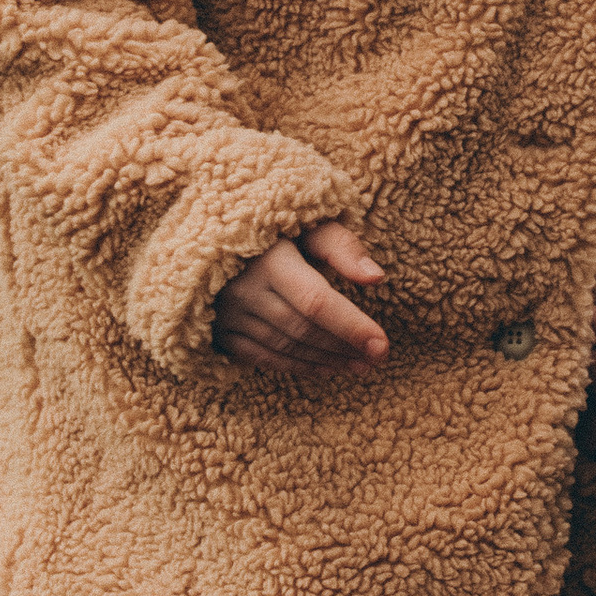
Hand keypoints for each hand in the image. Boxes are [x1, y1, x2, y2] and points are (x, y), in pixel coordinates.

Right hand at [212, 219, 387, 374]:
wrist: (214, 239)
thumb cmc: (274, 229)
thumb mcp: (308, 226)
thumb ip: (341, 246)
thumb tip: (376, 277)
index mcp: (269, 260)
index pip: (316, 302)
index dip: (350, 325)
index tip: (382, 345)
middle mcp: (244, 290)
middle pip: (303, 328)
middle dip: (344, 346)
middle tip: (377, 359)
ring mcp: (229, 315)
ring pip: (285, 346)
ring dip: (326, 359)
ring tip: (359, 365)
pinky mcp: (221, 331)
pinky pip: (262, 357)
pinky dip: (296, 366)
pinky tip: (326, 369)